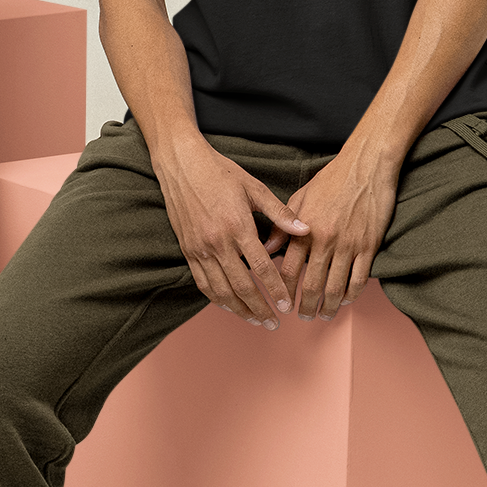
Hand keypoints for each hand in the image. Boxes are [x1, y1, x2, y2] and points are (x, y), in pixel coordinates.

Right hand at [155, 136, 308, 327]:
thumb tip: (305, 229)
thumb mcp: (254, 188)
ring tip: (254, 320)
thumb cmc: (220, 172)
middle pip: (241, 286)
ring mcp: (200, 248)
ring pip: (220, 290)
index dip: (275, 289)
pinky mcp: (188, 250)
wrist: (182, 164)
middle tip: (273, 322)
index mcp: (238, 226)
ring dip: (239, 310)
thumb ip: (280, 212)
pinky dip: (217, 298)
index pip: (261, 268)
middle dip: (259, 309)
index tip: (286, 305)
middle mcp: (217, 242)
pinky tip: (229, 306)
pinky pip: (202, 282)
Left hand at [276, 145, 396, 319]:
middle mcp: (325, 241)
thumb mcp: (300, 197)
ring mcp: (348, 246)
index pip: (288, 271)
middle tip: (303, 317)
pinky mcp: (369, 246)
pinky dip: (351, 295)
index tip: (282, 302)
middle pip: (311, 286)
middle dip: (305, 307)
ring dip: (327, 307)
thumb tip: (265, 249)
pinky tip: (345, 300)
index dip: (283, 291)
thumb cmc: (331, 180)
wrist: (365, 165)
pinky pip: (359, 280)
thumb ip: (280, 225)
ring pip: (335, 288)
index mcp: (304, 230)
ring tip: (323, 315)